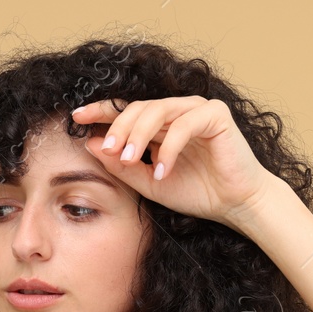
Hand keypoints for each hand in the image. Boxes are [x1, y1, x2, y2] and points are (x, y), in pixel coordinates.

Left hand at [72, 96, 279, 229]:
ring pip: (158, 109)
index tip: (76, 118)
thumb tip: (91, 145)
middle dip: (119, 127)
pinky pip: (185, 125)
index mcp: (161, 124)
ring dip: (139, 134)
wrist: (236, 205)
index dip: (101, 110)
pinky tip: (161, 171)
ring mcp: (198, 109)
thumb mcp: (150, 183)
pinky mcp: (216, 115)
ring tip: (128, 159)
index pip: (127, 110)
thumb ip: (122, 166)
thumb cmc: (198, 193)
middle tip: (107, 150)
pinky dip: (169, 149)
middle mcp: (178, 111)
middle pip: (138, 106)